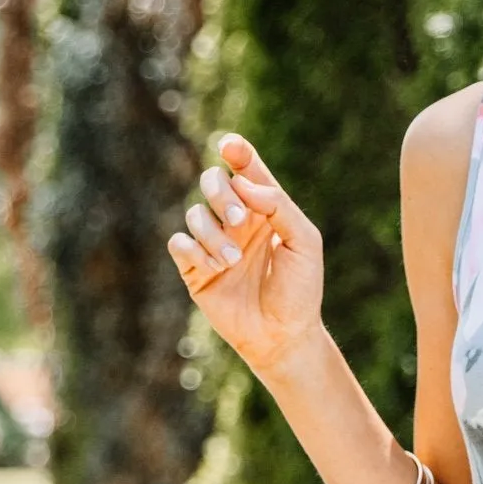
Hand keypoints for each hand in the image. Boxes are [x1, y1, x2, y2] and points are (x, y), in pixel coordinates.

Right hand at [166, 133, 324, 379]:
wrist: (283, 337)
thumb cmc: (299, 290)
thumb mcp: (303, 242)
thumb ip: (279, 206)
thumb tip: (243, 182)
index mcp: (263, 209)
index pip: (244, 169)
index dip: (236, 151)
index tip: (229, 146)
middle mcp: (235, 221)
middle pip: (212, 181)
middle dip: (221, 194)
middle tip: (239, 221)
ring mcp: (213, 243)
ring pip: (195, 214)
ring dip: (212, 234)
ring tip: (233, 262)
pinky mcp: (195, 269)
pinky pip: (179, 243)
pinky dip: (194, 250)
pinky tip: (216, 268)